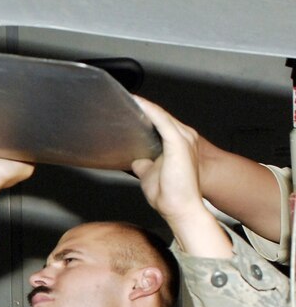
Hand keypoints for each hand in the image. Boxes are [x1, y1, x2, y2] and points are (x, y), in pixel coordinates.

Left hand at [130, 97, 206, 224]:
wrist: (179, 208)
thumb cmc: (170, 195)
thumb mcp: (150, 175)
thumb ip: (145, 164)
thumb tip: (136, 160)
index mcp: (179, 144)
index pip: (160, 123)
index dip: (145, 114)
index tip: (127, 107)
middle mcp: (185, 137)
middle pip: (161, 116)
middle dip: (142, 107)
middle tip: (122, 98)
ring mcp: (183, 139)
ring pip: (161, 116)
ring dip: (144, 106)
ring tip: (127, 97)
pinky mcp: (178, 142)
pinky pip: (161, 121)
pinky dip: (149, 110)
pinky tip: (137, 103)